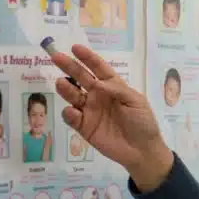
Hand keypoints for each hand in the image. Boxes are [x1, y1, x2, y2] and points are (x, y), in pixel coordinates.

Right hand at [50, 44, 172, 189]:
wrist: (142, 150)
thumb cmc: (143, 122)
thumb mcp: (136, 102)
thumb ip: (118, 90)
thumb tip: (99, 83)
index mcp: (113, 87)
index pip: (99, 69)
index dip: (88, 58)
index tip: (75, 48)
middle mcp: (99, 96)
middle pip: (81, 78)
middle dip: (69, 67)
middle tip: (56, 57)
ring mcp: (90, 111)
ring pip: (73, 96)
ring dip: (66, 89)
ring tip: (61, 83)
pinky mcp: (84, 127)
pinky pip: (72, 118)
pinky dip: (69, 113)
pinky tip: (72, 111)